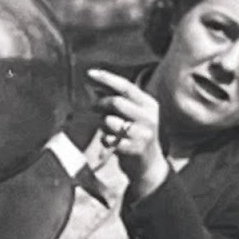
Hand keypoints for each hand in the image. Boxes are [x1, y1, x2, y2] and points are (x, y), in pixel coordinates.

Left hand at [86, 69, 168, 197]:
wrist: (149, 166)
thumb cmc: (136, 136)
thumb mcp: (132, 115)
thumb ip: (116, 100)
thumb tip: (94, 87)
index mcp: (149, 105)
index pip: (126, 86)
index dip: (107, 78)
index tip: (89, 73)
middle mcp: (148, 118)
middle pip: (116, 102)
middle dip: (101, 103)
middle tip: (94, 107)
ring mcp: (142, 134)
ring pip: (110, 121)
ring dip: (102, 124)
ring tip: (107, 130)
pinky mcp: (134, 149)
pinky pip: (108, 139)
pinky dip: (105, 140)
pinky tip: (111, 142)